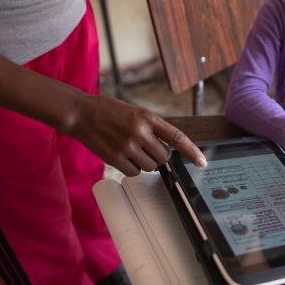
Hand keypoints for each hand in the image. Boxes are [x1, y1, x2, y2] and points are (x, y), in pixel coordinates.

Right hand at [66, 95, 205, 176]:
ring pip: (150, 166)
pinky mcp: (114, 158)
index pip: (177, 137)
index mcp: (148, 117)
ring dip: (145, 162)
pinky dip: (132, 168)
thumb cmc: (110, 112)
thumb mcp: (136, 112)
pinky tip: (123, 156)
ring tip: (131, 148)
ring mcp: (127, 146)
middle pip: (164, 157)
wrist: (81, 113)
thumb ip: (153, 128)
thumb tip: (169, 149)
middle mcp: (140, 131)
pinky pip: (134, 172)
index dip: (192, 151)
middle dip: (159, 156)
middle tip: (146, 147)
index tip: (203, 162)